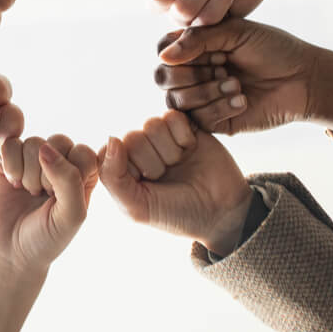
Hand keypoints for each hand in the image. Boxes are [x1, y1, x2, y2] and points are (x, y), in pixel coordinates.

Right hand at [0, 135, 98, 272]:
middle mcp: (61, 162)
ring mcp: (35, 159)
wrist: (12, 253)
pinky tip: (13, 183)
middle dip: (47, 173)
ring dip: (28, 172)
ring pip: (34, 142)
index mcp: (84, 173)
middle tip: (42, 195)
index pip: (83, 151)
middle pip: (59, 141)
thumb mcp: (71, 215)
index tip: (60, 198)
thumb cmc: (48, 237)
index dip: (70, 173)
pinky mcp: (10, 159)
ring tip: (27, 192)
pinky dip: (11, 165)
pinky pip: (11, 144)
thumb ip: (69, 179)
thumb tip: (46, 148)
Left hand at [98, 111, 252, 256]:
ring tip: (179, 164)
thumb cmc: (176, 215)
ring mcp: (163, 137)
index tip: (147, 185)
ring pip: (152, 124)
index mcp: (123, 169)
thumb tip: (111, 139)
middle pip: (133, 136)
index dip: (131, 167)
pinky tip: (191, 149)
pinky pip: (173, 116)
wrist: (222, 213)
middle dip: (153, 161)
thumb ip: (113, 178)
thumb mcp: (138, 208)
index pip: (111, 151)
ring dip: (169, 149)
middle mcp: (140, 150)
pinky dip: (183, 135)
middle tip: (168, 176)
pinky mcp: (185, 126)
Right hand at [154, 18, 320, 134]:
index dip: (180, 52)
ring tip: (237, 85)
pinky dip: (221, 108)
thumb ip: (198, 39)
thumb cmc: (273, 49)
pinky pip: (199, 120)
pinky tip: (243, 100)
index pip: (162, 51)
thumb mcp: (236, 32)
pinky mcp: (215, 123)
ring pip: (177, 102)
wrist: (303, 78)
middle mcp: (193, 74)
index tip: (215, 49)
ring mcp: (202, 100)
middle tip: (224, 67)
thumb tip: (164, 57)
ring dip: (207, 92)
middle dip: (192, 74)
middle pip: (163, 78)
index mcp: (194, 48)